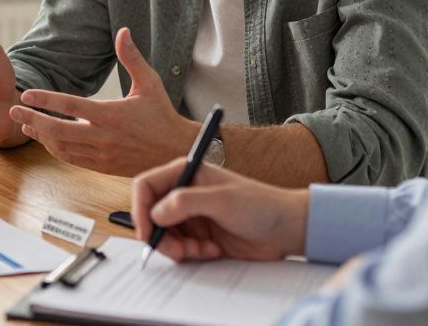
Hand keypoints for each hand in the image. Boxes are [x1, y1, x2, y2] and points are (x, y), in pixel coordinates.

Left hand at [8, 27, 192, 175]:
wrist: (175, 150)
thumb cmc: (162, 114)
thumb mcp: (150, 82)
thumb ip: (132, 58)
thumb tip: (123, 31)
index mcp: (112, 114)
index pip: (71, 106)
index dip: (45, 100)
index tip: (26, 95)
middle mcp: (103, 137)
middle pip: (58, 130)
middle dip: (32, 120)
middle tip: (13, 112)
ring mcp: (101, 154)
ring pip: (62, 148)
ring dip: (41, 136)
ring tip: (25, 125)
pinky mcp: (102, 166)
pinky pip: (72, 159)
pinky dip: (55, 150)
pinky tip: (46, 140)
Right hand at [132, 157, 308, 261]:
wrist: (287, 228)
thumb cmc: (261, 205)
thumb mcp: (222, 201)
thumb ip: (185, 203)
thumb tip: (155, 213)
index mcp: (186, 173)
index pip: (146, 187)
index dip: (140, 209)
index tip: (147, 232)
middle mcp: (185, 193)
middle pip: (151, 216)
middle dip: (162, 236)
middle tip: (178, 252)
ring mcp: (192, 215)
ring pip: (165, 236)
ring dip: (178, 248)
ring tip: (202, 251)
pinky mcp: (200, 235)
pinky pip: (180, 249)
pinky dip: (191, 254)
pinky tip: (212, 251)